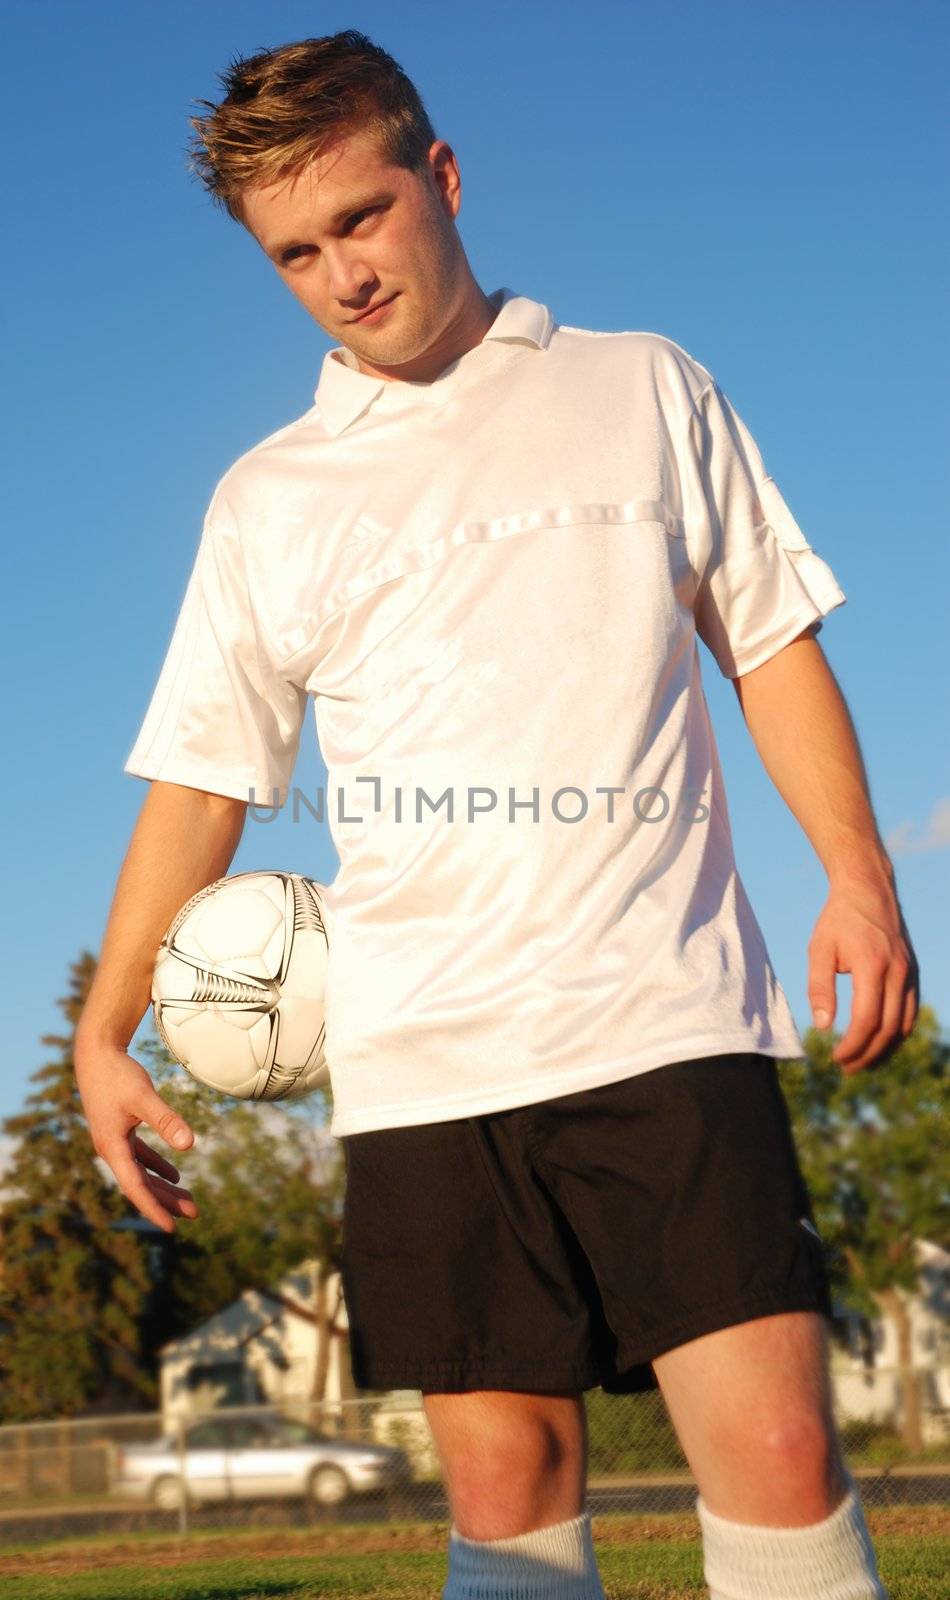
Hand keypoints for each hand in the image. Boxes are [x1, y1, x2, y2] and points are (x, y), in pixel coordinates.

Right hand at [75, 1042, 199, 1231]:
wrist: (96, 1054)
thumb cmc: (118, 1075)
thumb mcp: (144, 1097)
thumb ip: (166, 1120)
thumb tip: (190, 1144)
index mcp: (112, 1148)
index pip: (135, 1187)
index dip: (153, 1208)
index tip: (171, 1228)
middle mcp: (111, 1150)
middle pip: (141, 1184)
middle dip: (166, 1201)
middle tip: (194, 1214)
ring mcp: (115, 1141)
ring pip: (142, 1173)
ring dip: (163, 1188)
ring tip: (189, 1202)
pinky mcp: (120, 1130)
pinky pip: (140, 1158)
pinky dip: (157, 1168)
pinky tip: (175, 1177)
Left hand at [807, 872, 918, 1073]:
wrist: (869, 890)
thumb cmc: (838, 920)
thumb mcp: (819, 949)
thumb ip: (820, 987)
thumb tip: (823, 1026)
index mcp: (873, 966)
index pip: (867, 1020)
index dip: (852, 1045)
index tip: (835, 1058)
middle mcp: (897, 973)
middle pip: (888, 1029)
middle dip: (867, 1054)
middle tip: (846, 1068)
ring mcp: (909, 973)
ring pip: (904, 1024)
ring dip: (884, 1049)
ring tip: (862, 1062)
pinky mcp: (912, 973)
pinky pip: (910, 1011)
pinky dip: (898, 1032)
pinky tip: (880, 1042)